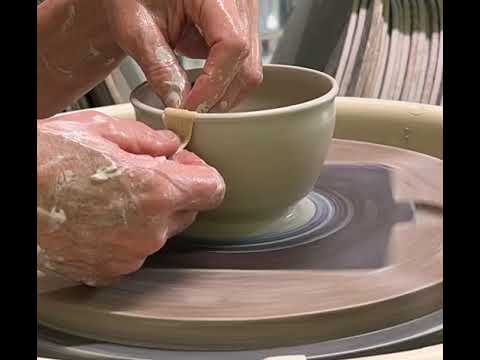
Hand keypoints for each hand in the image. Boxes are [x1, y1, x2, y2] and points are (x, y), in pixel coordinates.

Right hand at [37, 111, 224, 285]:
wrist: (9, 195)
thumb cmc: (45, 161)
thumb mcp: (99, 130)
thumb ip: (146, 138)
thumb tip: (170, 144)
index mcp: (157, 191)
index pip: (213, 188)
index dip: (200, 172)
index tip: (181, 163)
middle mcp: (150, 231)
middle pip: (188, 211)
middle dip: (174, 191)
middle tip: (142, 172)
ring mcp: (129, 256)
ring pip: (161, 232)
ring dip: (149, 214)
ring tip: (112, 194)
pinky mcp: (108, 271)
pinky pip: (134, 251)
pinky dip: (126, 235)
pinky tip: (99, 217)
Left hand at [102, 0, 262, 111]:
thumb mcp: (136, 25)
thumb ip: (157, 65)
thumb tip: (177, 103)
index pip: (232, 45)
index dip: (213, 83)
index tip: (190, 106)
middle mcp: (240, 3)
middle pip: (247, 65)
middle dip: (217, 96)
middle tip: (188, 113)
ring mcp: (244, 17)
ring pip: (249, 70)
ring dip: (221, 93)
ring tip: (192, 101)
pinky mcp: (240, 30)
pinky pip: (243, 66)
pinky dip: (222, 82)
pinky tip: (199, 86)